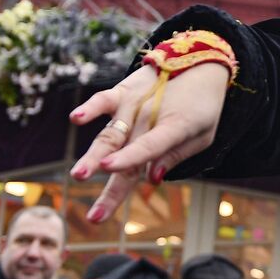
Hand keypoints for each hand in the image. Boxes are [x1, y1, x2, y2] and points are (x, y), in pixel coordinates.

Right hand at [69, 62, 229, 220]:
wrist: (200, 62)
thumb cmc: (202, 106)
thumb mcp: (203, 134)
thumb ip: (176, 155)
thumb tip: (151, 180)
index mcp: (176, 127)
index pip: (151, 146)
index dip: (131, 158)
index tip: (109, 170)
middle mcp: (151, 116)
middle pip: (126, 154)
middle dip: (110, 186)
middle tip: (95, 215)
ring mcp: (135, 103)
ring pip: (110, 134)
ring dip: (93, 156)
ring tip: (78, 176)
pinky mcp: (123, 92)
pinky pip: (104, 99)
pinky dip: (91, 108)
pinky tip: (76, 119)